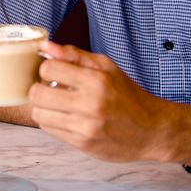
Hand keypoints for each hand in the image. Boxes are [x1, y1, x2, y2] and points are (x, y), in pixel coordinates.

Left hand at [28, 41, 179, 162]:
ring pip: (39, 114)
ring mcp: (85, 128)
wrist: (153, 131)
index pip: (48, 69)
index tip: (55, 72)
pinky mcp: (82, 144)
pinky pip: (50, 130)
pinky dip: (52, 121)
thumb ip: (73, 55)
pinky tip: (66, 117)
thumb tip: (44, 46)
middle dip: (39, 88)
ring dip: (43, 107)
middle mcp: (90, 105)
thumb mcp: (106, 67)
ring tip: (57, 104)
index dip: (47, 68)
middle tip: (50, 88)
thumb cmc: (128, 95)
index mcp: (96, 81)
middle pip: (37, 94)